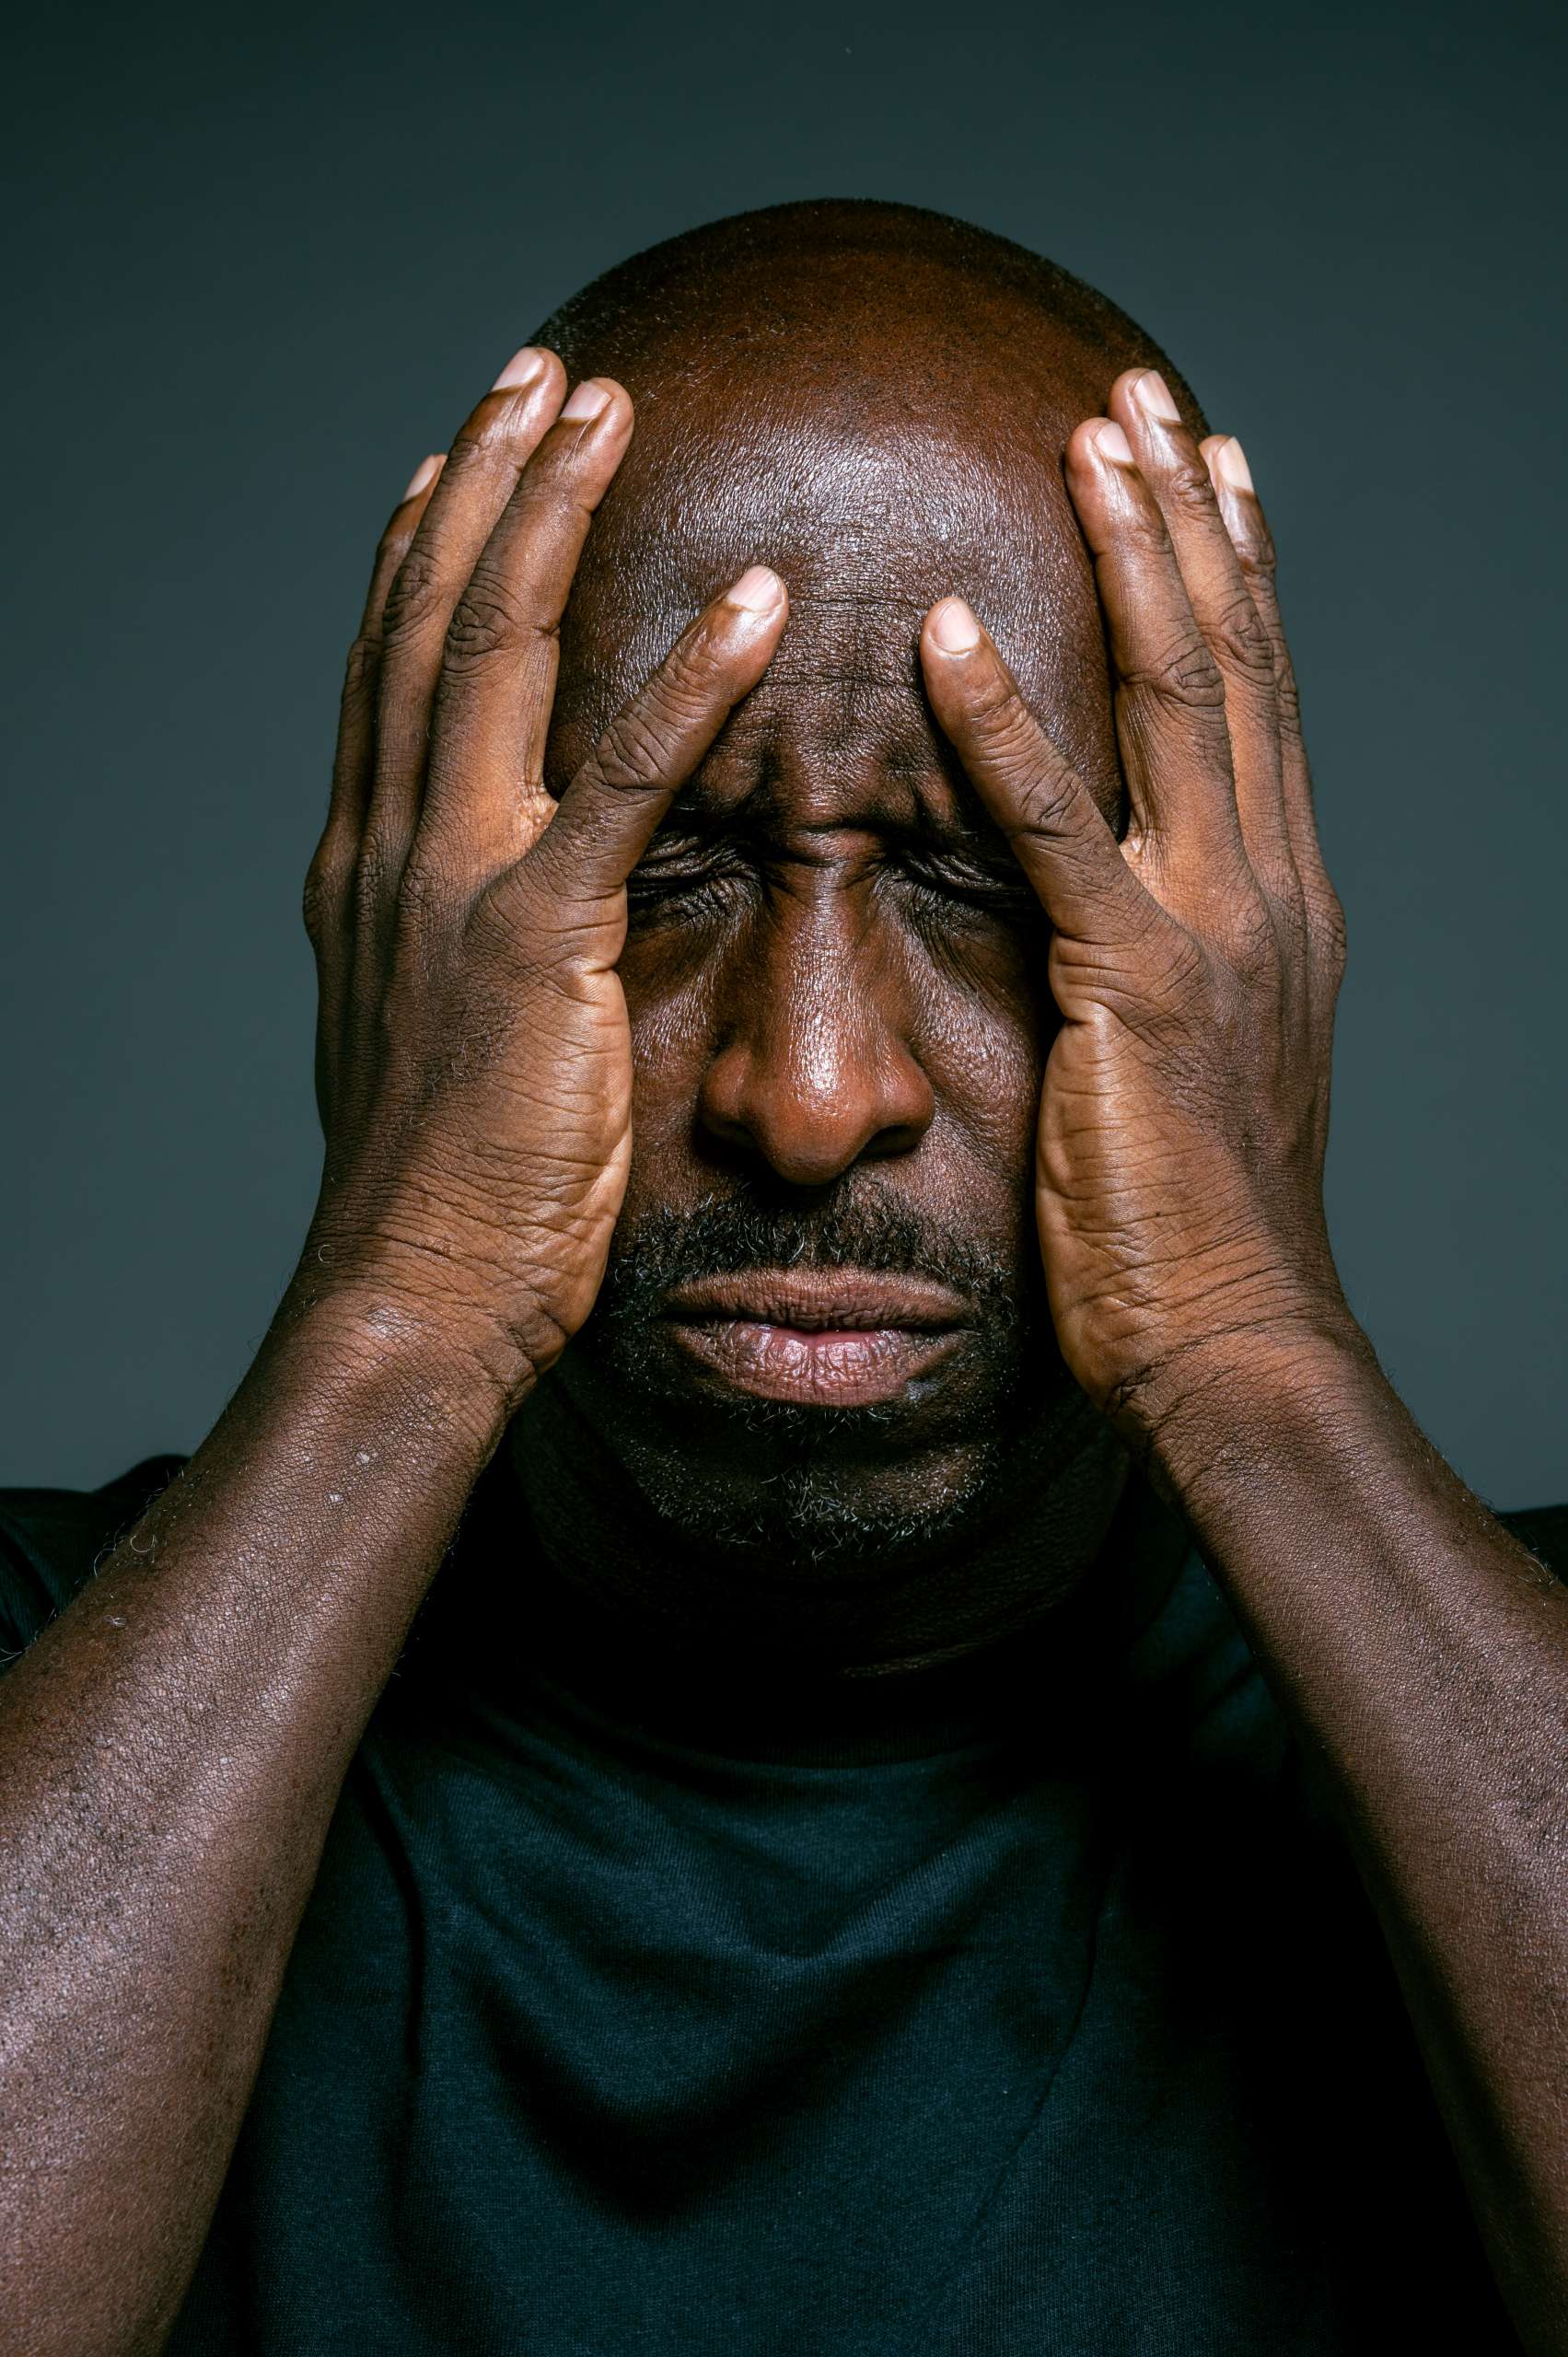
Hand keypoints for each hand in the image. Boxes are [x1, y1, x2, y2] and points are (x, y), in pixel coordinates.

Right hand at [299, 351, 787, 1400]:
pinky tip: (755, 599)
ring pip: (490, 657)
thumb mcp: (432, 1030)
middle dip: (481, 483)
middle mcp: (392, 848)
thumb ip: (458, 939)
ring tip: (601, 408)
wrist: (413, 1292)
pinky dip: (683, 681)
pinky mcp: (533, 943)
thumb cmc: (446, 1183)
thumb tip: (493, 907)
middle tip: (538, 374)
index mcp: (372, 865)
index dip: (426, 548)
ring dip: (544, 517)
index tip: (466, 454)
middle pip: (427, 621)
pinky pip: (617, 784)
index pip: (393, 669)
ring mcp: (453, 885)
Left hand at [921, 368, 1358, 1440]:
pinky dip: (1010, 729)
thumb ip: (1160, 953)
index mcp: (1276, 898)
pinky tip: (955, 634)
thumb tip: (1110, 906)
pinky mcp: (1143, 987)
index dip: (1228, 573)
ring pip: (1184, 705)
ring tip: (1094, 442)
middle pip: (1232, 665)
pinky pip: (1063, 832)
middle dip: (1190, 521)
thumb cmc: (1191, 1218)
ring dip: (1138, 562)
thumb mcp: (1189, 1055)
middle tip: (1145, 400)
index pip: (1253, 701)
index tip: (1199, 465)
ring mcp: (1219, 927)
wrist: (1235, 1334)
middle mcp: (1268, 886)